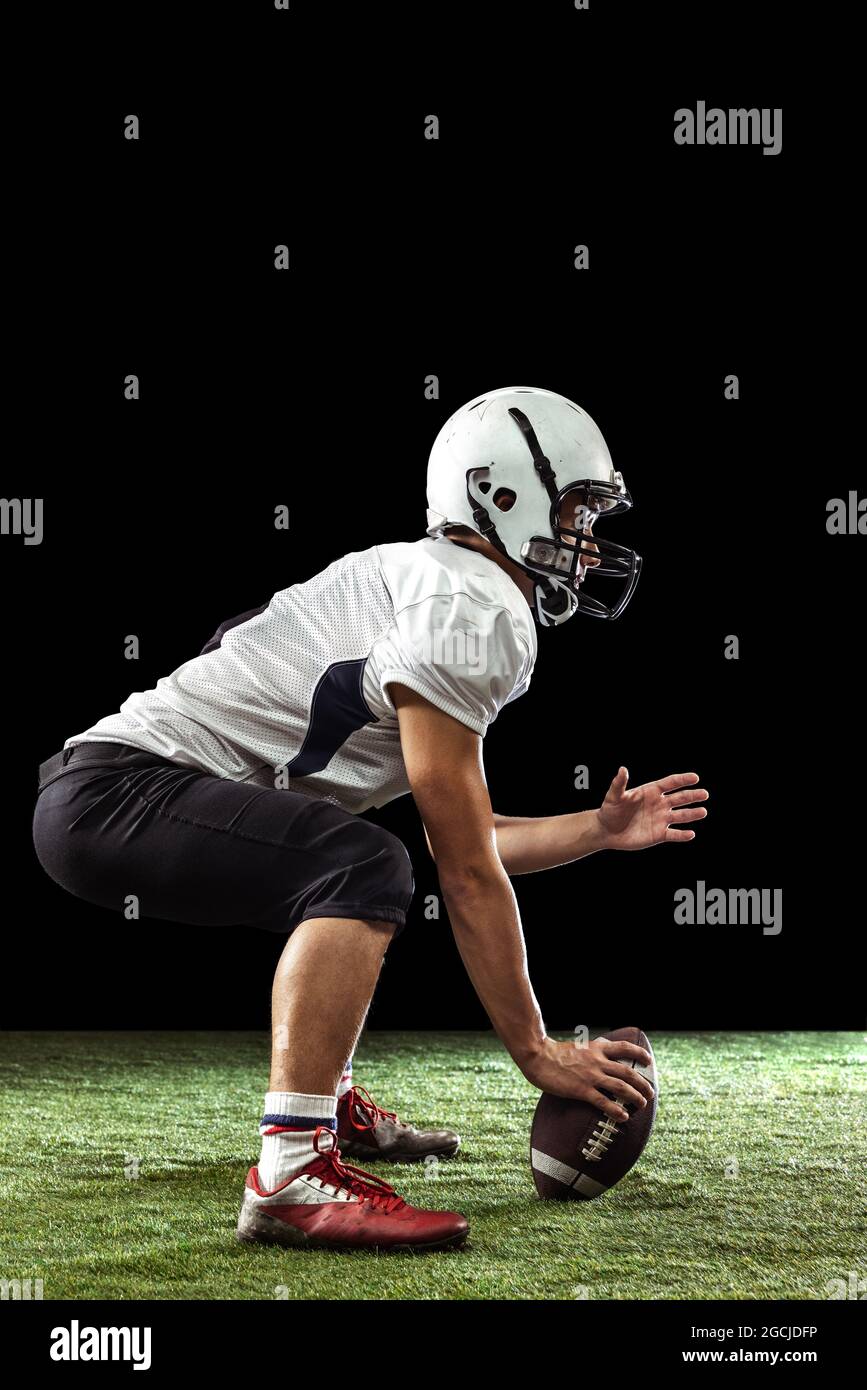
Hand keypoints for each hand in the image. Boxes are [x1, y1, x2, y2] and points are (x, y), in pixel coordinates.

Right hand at [519, 1034, 653, 1120]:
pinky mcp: (581, 1090)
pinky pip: (604, 1101)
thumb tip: (602, 1058)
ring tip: (642, 1105)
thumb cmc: (555, 1053)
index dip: (639, 1054)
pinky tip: (623, 1116)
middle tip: (650, 1093)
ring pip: (621, 1087)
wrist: (538, 1056)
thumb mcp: (579, 1046)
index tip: (649, 1060)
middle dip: (643, 1084)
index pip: (625, 1048)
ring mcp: (591, 1076)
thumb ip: (593, 1052)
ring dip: (635, 1097)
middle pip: (628, 1072)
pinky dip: (616, 1110)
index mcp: (597, 1048)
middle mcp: (598, 1061)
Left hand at [597, 767, 708, 850]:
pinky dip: (682, 835)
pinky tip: (691, 834)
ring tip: (703, 812)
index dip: (683, 780)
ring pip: (680, 816)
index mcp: (651, 791)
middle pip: (680, 798)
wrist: (607, 831)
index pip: (670, 783)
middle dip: (692, 796)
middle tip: (705, 794)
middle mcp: (659, 804)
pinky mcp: (659, 834)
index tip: (695, 777)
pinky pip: (674, 835)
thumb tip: (623, 769)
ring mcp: (660, 819)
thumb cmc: (610, 810)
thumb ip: (619, 783)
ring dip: (692, 814)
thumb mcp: (614, 796)